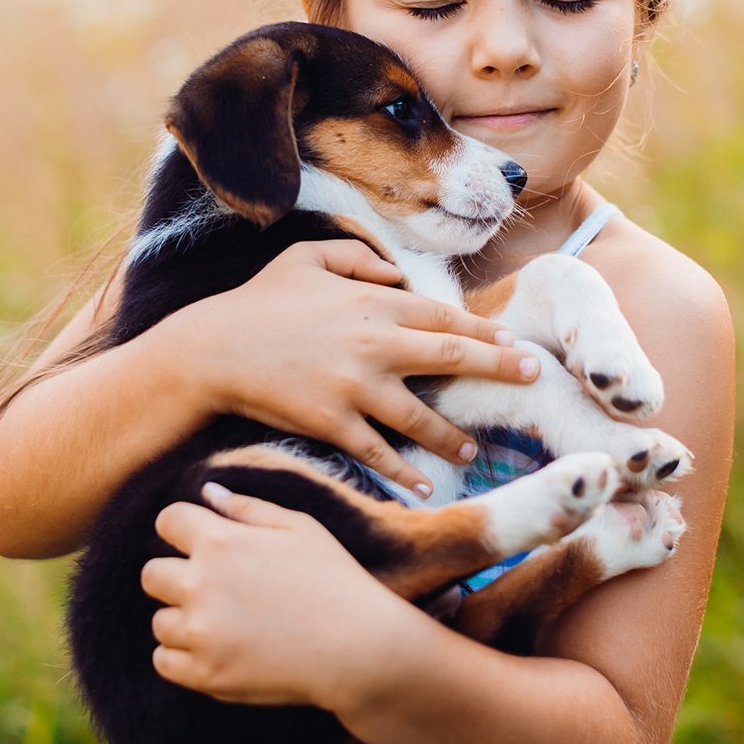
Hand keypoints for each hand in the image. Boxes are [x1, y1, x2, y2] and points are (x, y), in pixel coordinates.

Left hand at [142, 482, 413, 708]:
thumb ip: (248, 508)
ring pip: (160, 622)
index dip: (183, 529)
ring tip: (225, 624)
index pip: (167, 522)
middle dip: (177, 576)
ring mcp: (200, 633)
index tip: (200, 542)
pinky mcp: (205, 674)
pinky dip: (181, 657)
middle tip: (215, 589)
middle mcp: (201, 585)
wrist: (359, 649)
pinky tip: (215, 649)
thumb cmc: (335, 581)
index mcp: (220, 542)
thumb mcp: (300, 529)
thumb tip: (207, 491)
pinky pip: (164, 661)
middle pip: (151, 574)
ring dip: (184, 620)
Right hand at [158, 240, 540, 492]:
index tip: (514, 343)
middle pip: (450, 358)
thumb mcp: (306, 258)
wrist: (211, 349)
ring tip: (471, 449)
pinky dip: (403, 471)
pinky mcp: (331, 422)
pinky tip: (422, 487)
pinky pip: (377, 452)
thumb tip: (395, 272)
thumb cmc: (258, 302)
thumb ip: (357, 257)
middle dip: (498, 368)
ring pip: (421, 416)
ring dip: (452, 435)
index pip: (443, 316)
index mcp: (371, 301)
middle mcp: (372, 343)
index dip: (483, 331)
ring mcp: (354, 386)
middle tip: (532, 378)